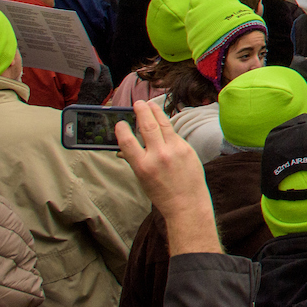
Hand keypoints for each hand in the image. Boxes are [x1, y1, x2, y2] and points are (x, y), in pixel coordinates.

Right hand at [75, 61, 114, 103]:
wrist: (87, 108)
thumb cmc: (87, 95)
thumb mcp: (87, 82)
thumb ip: (89, 73)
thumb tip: (90, 68)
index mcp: (107, 81)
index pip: (105, 69)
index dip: (98, 65)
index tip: (91, 63)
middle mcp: (108, 85)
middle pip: (103, 73)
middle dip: (96, 70)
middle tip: (89, 66)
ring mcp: (106, 89)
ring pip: (101, 78)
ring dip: (95, 75)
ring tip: (87, 72)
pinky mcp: (102, 92)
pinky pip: (99, 83)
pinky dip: (95, 80)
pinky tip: (88, 79)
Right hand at [115, 102, 219, 255]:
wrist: (187, 202)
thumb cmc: (161, 193)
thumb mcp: (142, 178)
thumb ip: (136, 159)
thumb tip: (128, 143)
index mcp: (142, 166)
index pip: (127, 141)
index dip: (122, 129)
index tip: (119, 122)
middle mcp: (158, 156)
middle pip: (147, 126)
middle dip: (141, 111)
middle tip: (137, 103)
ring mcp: (174, 150)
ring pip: (163, 124)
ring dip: (155, 111)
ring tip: (149, 104)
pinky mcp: (187, 148)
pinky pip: (174, 133)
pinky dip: (167, 126)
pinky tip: (163, 121)